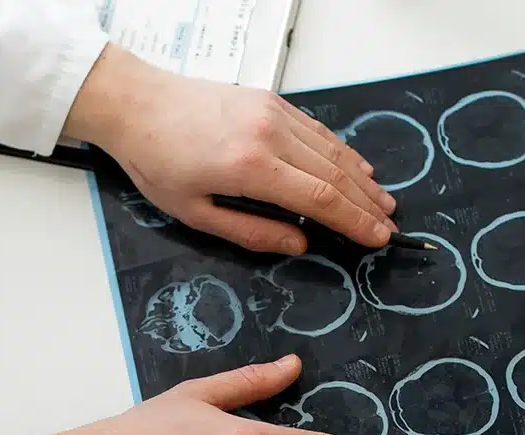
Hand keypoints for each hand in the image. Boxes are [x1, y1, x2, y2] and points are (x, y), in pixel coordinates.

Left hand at [65, 45, 396, 252]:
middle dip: (367, 205)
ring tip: (384, 202)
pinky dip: (343, 152)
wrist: (134, 102)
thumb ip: (253, 233)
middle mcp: (268, 135)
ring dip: (362, 179)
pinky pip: (318, 132)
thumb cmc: (158, 161)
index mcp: (251, 168)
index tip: (378, 239)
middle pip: (335, 175)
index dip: (355, 222)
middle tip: (390, 227)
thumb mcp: (196, 213)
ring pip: (332, 150)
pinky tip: (359, 169)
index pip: (321, 199)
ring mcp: (272, 113)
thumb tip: (300, 244)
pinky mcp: (270, 101)